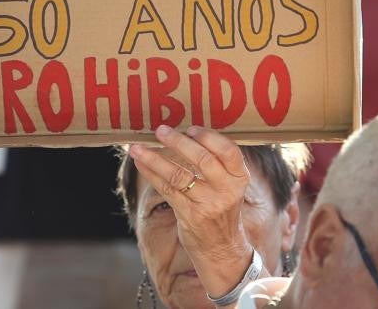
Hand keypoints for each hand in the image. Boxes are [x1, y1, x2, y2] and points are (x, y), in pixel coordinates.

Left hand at [129, 125, 253, 297]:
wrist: (221, 248)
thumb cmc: (220, 208)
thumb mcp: (229, 185)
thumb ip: (215, 163)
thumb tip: (183, 132)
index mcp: (239, 177)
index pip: (229, 151)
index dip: (209, 137)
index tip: (190, 128)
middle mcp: (226, 190)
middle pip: (203, 160)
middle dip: (178, 142)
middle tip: (160, 130)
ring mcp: (208, 204)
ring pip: (178, 175)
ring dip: (155, 159)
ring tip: (137, 148)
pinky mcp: (189, 216)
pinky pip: (167, 190)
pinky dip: (151, 174)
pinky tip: (141, 163)